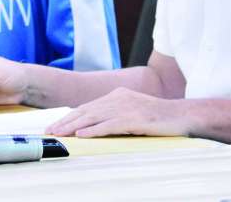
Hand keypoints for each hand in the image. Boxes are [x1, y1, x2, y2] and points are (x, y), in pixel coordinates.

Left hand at [45, 87, 189, 137]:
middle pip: (86, 111)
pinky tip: (82, 135)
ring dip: (74, 126)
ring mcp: (126, 108)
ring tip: (60, 133)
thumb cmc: (157, 116)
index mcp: (117, 95)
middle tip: (50, 130)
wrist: (180, 115)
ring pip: (93, 117)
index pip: (87, 106)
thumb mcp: (132, 109)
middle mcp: (118, 98)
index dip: (70, 116)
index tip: (56, 124)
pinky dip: (93, 130)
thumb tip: (93, 124)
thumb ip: (114, 112)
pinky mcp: (133, 119)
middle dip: (66, 121)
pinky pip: (109, 125)